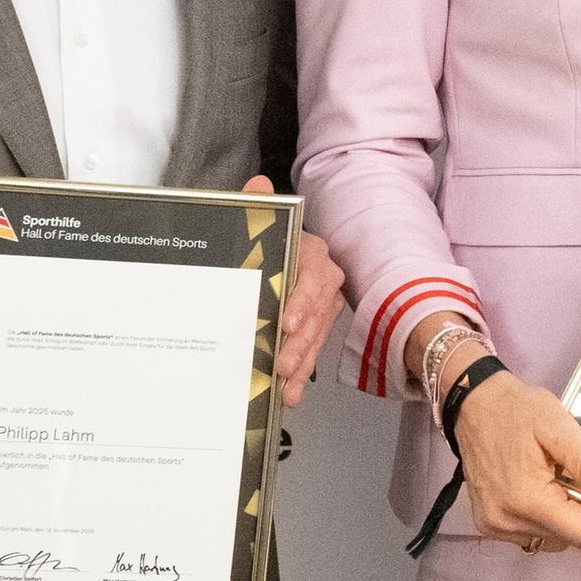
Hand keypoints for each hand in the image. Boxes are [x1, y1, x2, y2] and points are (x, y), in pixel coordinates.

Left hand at [249, 176, 340, 407]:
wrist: (271, 254)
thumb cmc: (266, 240)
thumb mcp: (258, 223)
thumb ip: (257, 206)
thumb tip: (257, 185)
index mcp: (311, 253)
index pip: (313, 277)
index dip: (303, 302)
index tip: (286, 323)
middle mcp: (323, 279)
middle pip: (316, 313)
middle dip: (300, 341)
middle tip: (282, 362)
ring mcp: (321, 305)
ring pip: (315, 336)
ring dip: (301, 362)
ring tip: (284, 384)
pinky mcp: (314, 326)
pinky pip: (310, 350)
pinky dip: (300, 374)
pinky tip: (288, 394)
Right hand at [451, 372, 580, 552]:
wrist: (474, 402)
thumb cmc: (516, 409)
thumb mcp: (560, 429)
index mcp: (525, 499)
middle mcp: (506, 520)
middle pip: (570, 537)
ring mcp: (495, 524)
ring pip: (554, 538)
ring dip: (579, 525)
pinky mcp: (490, 522)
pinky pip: (535, 532)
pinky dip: (557, 521)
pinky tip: (567, 499)